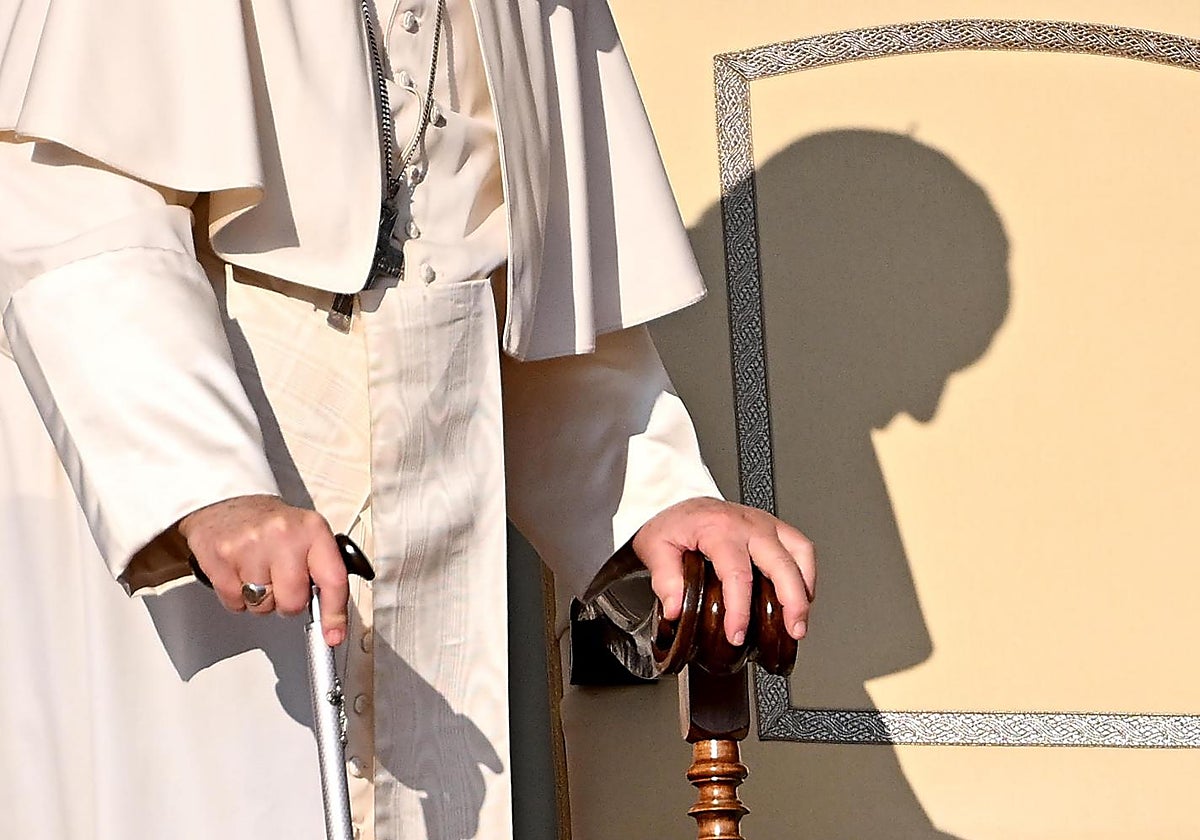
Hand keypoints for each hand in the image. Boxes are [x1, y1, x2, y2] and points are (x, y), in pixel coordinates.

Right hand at [177, 495, 348, 645]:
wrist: (227, 500)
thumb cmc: (271, 523)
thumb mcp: (307, 535)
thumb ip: (322, 570)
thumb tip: (331, 617)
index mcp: (313, 530)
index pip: (333, 579)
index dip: (335, 614)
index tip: (333, 636)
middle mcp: (284, 536)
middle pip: (293, 602)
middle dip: (287, 601)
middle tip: (280, 581)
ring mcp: (251, 546)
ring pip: (262, 606)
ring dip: (261, 598)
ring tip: (258, 570)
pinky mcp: (222, 558)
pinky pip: (235, 603)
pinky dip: (237, 596)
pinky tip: (239, 571)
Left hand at [631, 497, 814, 645]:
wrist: (677, 501)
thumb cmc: (671, 524)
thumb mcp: (656, 547)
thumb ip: (665, 579)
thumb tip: (676, 609)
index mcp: (720, 529)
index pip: (738, 574)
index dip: (740, 610)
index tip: (736, 634)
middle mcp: (748, 524)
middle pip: (781, 563)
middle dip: (792, 601)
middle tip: (792, 631)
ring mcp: (765, 524)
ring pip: (800, 552)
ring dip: (805, 587)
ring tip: (800, 619)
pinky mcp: (773, 528)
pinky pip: (801, 547)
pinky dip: (806, 573)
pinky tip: (801, 596)